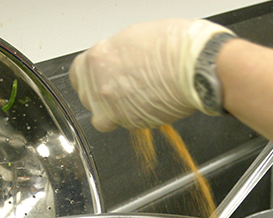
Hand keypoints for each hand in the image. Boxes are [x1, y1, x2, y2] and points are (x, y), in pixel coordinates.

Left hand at [68, 19, 233, 131]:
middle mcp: (100, 86)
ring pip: (105, 118)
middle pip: (89, 99)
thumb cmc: (174, 47)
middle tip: (122, 88)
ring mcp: (114, 109)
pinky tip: (149, 104)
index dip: (88, 78)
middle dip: (102, 96)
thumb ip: (115, 55)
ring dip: (117, 112)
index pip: (77, 76)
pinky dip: (134, 119)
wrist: (195, 67)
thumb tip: (114, 63)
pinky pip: (126, 125)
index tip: (95, 79)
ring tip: (138, 98)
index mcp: (97, 59)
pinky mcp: (132, 124)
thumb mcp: (133, 38)